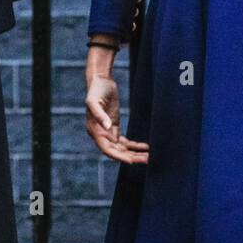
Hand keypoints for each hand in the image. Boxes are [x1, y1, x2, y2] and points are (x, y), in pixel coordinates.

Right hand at [84, 41, 148, 164]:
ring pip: (121, 148)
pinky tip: (145, 147)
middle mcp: (100, 134)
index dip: (119, 156)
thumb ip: (99, 115)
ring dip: (134, 153)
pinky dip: (134, 145)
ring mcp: (108, 132)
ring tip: (148, 157)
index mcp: (94, 130)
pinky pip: (124, 141)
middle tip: (146, 160)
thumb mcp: (94, 101)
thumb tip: (107, 128)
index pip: (107, 149)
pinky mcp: (114, 127)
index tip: (131, 161)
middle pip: (116, 152)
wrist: (100, 81)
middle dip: (131, 157)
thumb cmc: (96, 90)